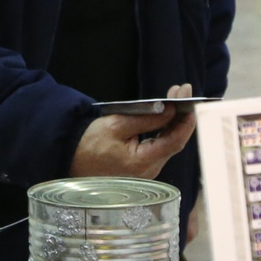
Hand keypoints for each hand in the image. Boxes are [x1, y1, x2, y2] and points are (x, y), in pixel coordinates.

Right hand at [70, 84, 198, 181]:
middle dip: (181, 115)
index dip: (185, 121)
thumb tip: (169, 111)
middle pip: (175, 141)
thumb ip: (145, 119)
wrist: (71, 160)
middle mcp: (149, 170)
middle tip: (182, 90)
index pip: (174, 141)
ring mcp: (147, 170)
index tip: (190, 100)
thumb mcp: (115, 126)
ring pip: (169, 143)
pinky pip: (160, 146)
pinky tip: (167, 114)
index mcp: (142, 162)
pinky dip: (165, 128)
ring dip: (174, 120)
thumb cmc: (89, 144)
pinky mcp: (143, 166)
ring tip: (176, 97)